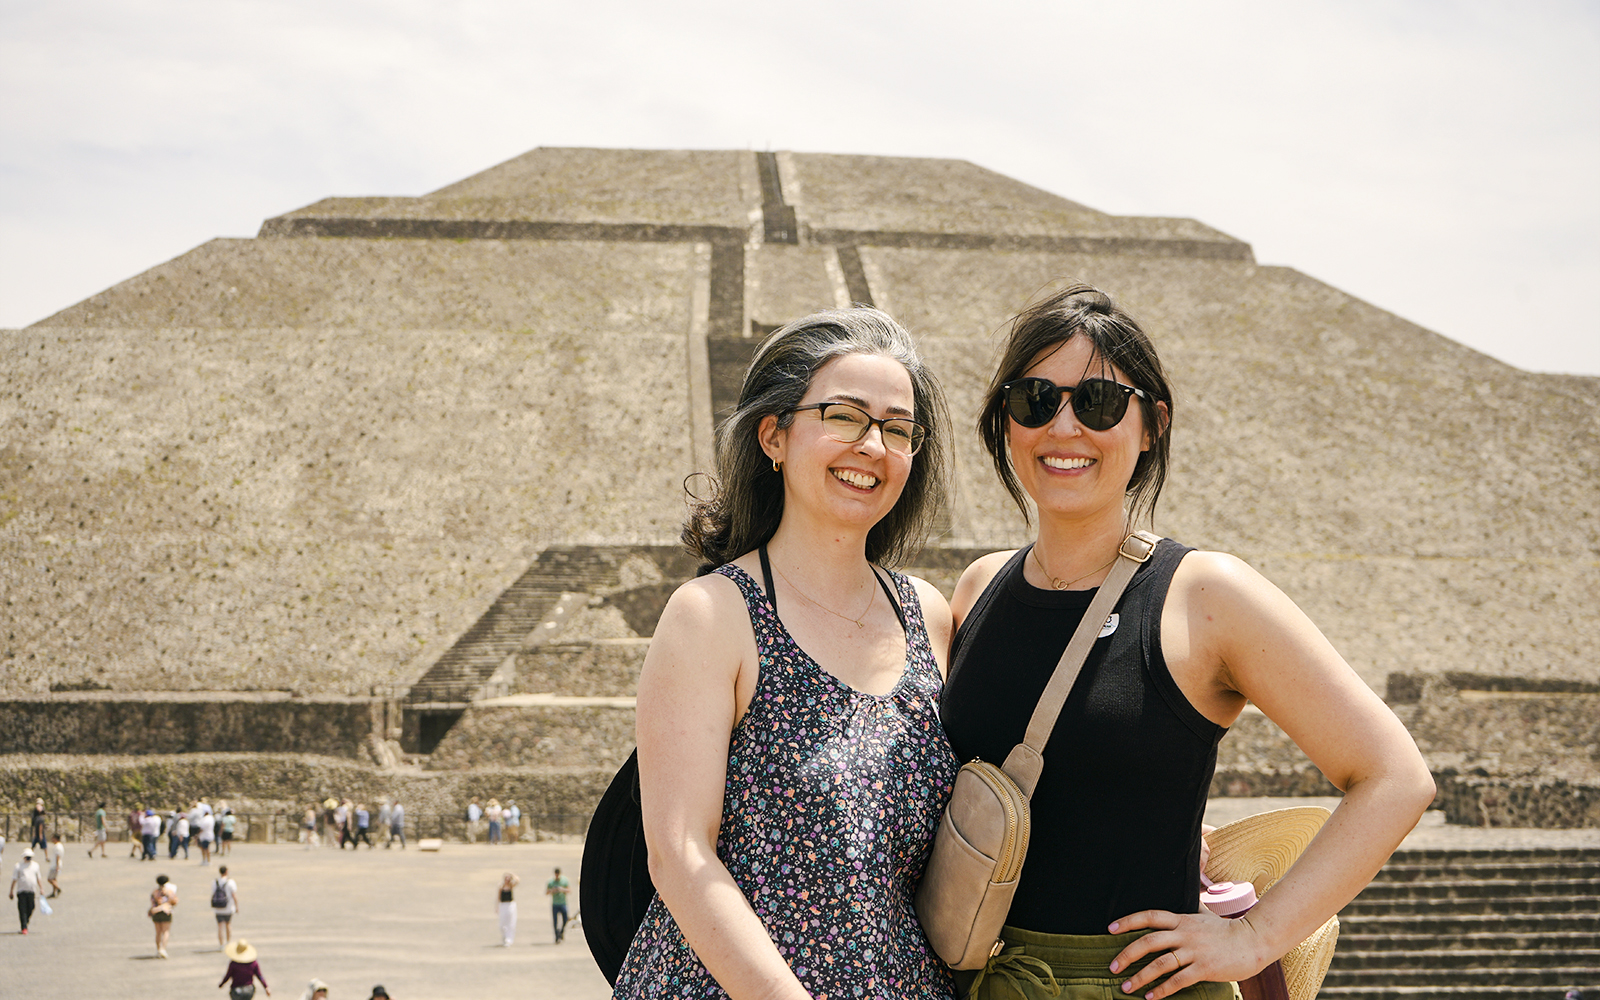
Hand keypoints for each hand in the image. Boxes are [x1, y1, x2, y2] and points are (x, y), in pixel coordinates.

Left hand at [1107, 908, 1266, 998]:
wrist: (1252, 941)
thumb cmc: (1226, 930)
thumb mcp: (1203, 915)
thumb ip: (1186, 911)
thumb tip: (1177, 901)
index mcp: (1181, 919)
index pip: (1149, 916)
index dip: (1128, 921)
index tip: (1110, 929)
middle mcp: (1184, 933)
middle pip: (1149, 941)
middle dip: (1127, 955)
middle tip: (1112, 968)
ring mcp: (1194, 951)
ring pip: (1160, 963)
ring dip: (1140, 977)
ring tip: (1126, 988)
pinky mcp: (1204, 968)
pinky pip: (1178, 980)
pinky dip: (1162, 990)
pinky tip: (1150, 997)